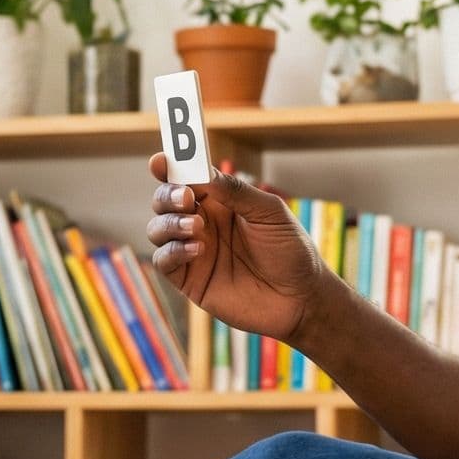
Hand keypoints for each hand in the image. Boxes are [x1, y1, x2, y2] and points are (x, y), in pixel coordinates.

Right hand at [145, 154, 335, 342]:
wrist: (300, 296)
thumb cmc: (290, 250)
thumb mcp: (269, 212)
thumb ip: (236, 191)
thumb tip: (202, 171)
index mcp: (219, 201)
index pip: (186, 178)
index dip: (169, 167)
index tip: (159, 162)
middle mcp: (201, 222)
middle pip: (164, 201)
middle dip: (167, 195)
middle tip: (186, 198)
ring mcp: (192, 250)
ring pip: (157, 228)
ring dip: (169, 222)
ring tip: (196, 227)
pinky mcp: (189, 279)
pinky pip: (163, 261)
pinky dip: (172, 251)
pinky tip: (198, 250)